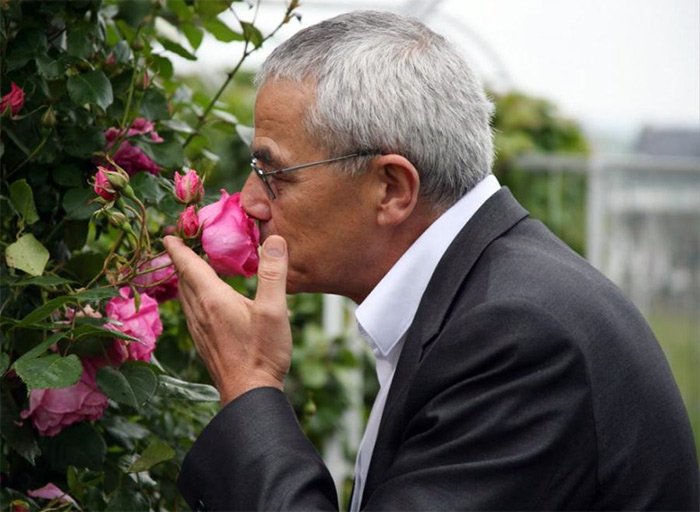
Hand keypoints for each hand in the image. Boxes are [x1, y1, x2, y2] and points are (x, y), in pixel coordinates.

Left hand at [164, 235, 291, 405]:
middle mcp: (200, 313)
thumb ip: (274, 274)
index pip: (189, 266)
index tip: (168, 235)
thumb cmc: (262, 354)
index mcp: (213, 300)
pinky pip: (192, 311)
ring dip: (185, 279)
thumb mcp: (274, 310)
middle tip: (180, 244)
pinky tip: (205, 302)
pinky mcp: (205, 343)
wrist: (249, 395)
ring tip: (191, 268)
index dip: (178, 248)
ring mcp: (200, 330)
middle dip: (181, 260)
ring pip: (186, 297)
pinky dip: (193, 297)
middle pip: (184, 280)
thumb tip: (274, 239)